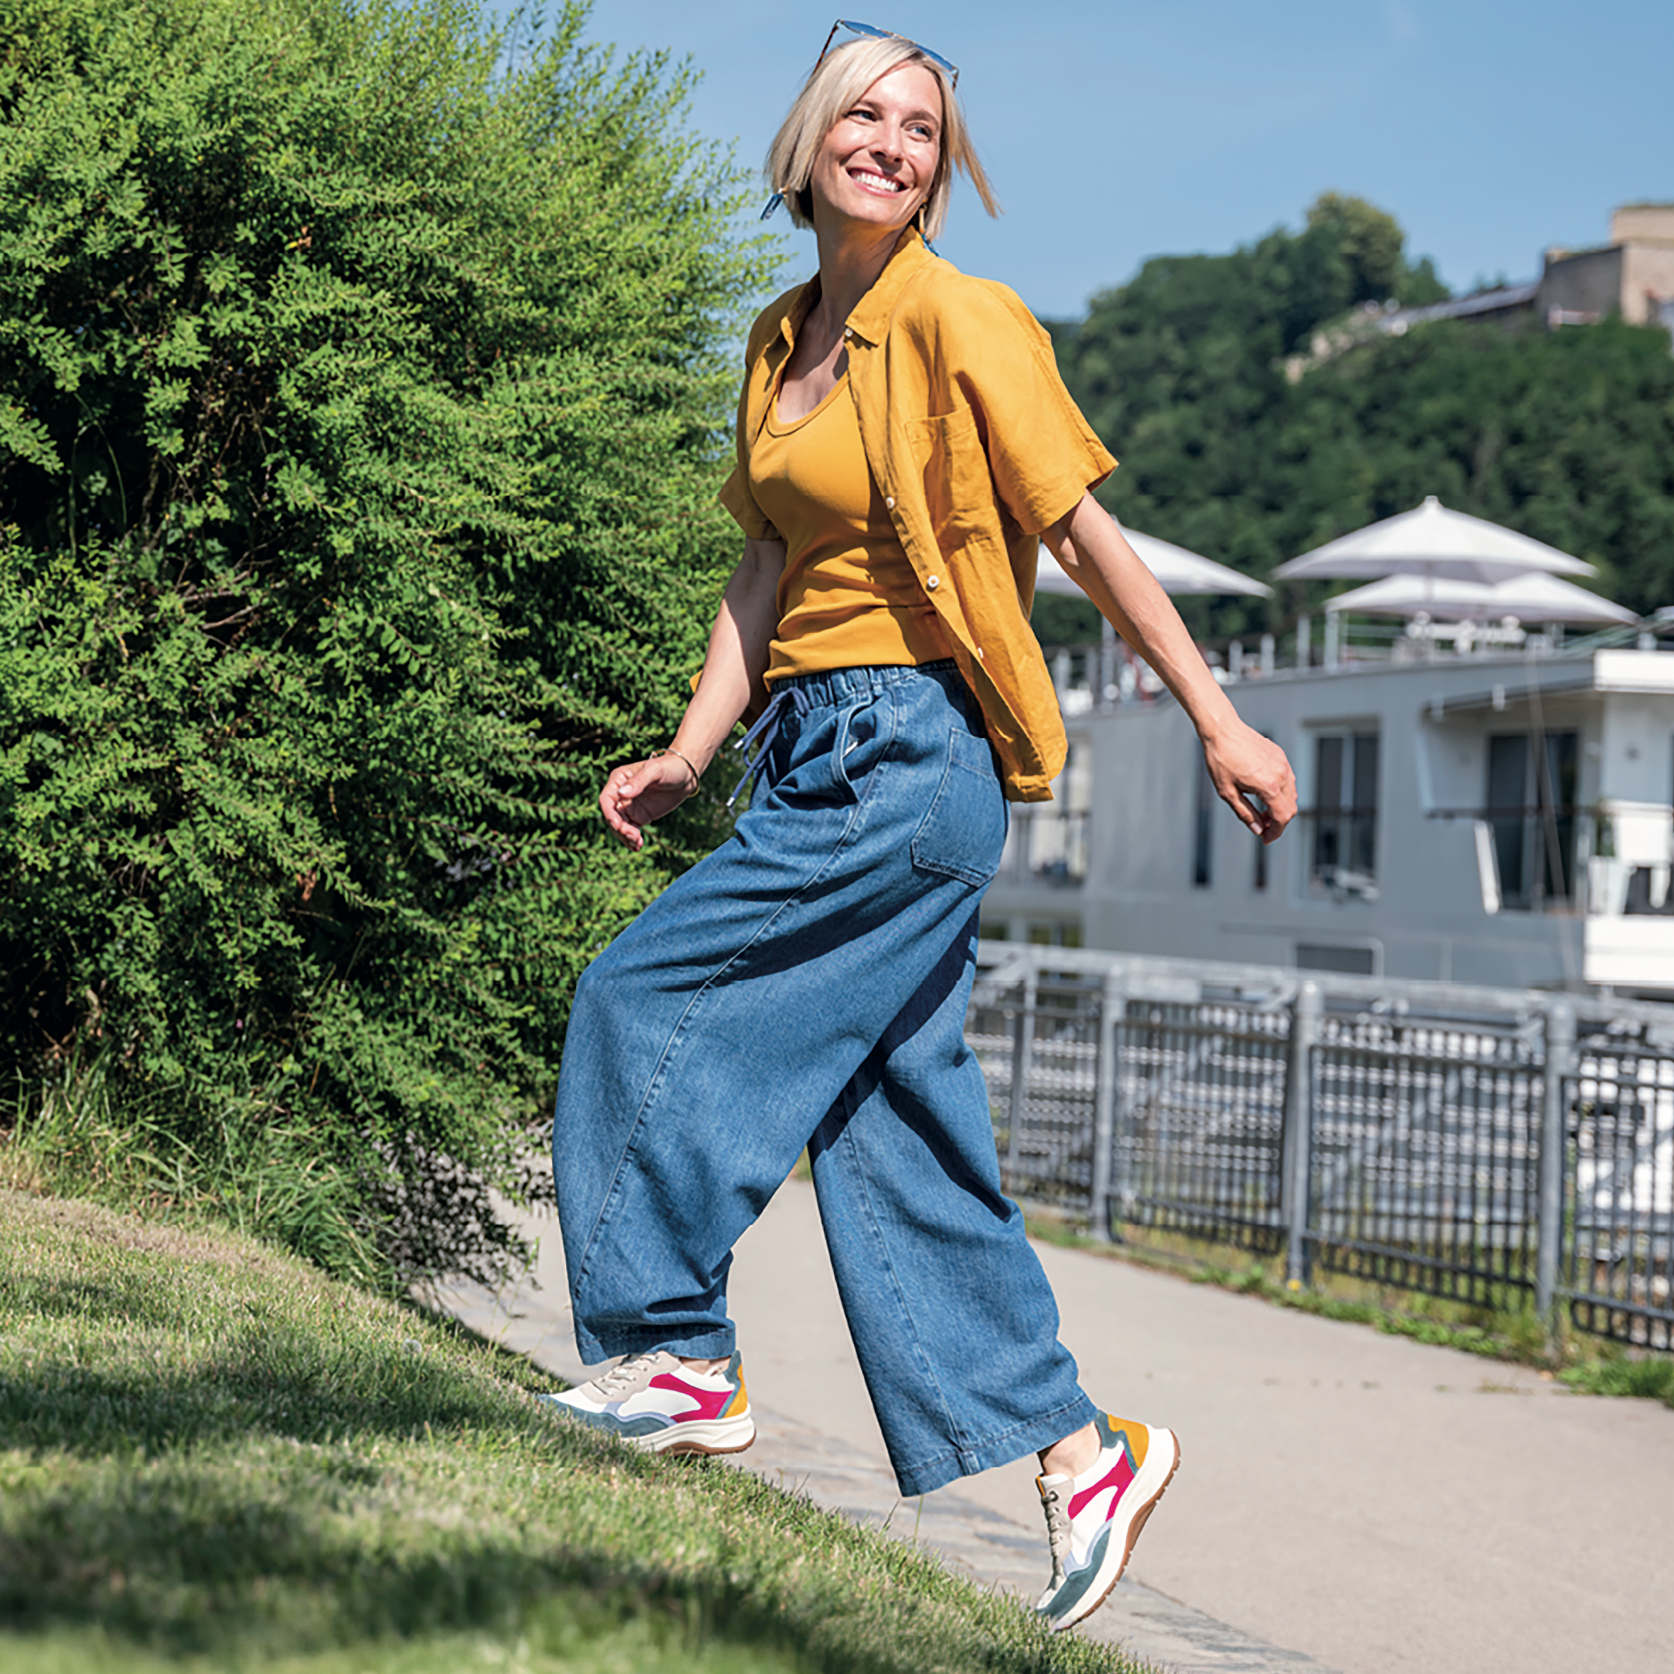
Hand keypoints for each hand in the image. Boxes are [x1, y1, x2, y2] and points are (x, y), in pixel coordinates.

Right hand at [599, 754, 699, 850]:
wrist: (685, 775)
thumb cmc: (669, 767)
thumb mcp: (655, 770)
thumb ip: (639, 781)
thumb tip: (622, 793)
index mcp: (619, 779)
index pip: (606, 799)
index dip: (609, 813)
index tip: (617, 825)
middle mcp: (620, 794)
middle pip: (612, 816)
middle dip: (619, 828)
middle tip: (634, 836)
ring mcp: (629, 806)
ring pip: (620, 826)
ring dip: (625, 836)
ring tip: (637, 843)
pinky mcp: (639, 816)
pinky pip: (630, 830)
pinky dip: (632, 839)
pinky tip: (638, 846)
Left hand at [1203, 723, 1296, 843]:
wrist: (1222, 730)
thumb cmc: (1220, 759)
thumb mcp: (1227, 792)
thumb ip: (1245, 813)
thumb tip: (1257, 830)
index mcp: (1268, 786)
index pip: (1282, 817)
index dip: (1275, 833)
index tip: (1266, 839)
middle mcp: (1281, 775)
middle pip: (1291, 809)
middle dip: (1278, 822)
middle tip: (1262, 828)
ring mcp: (1283, 764)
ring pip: (1292, 795)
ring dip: (1280, 807)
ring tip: (1260, 811)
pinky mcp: (1281, 756)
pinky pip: (1288, 780)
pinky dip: (1281, 793)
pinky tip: (1263, 793)